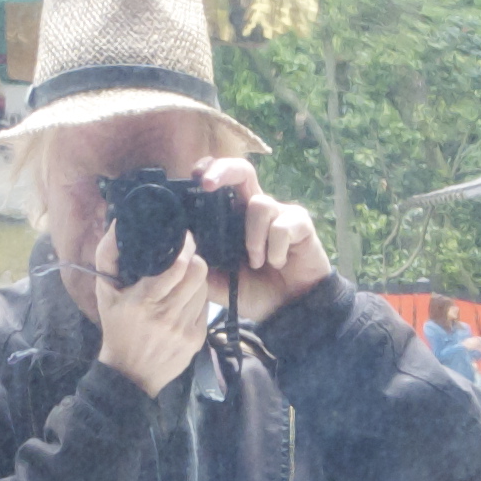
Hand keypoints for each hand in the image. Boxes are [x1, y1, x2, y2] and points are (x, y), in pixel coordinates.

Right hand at [93, 241, 214, 391]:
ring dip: (197, 279)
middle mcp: (166, 314)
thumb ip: (107, 256)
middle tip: (188, 256)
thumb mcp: (104, 293)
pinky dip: (198, 299)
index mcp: (144, 300)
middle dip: (195, 259)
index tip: (184, 237)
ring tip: (186, 278)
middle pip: (197, 274)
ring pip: (204, 289)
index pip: (177, 267)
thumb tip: (117, 223)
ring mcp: (184, 328)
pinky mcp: (196, 339)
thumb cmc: (116, 327)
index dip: (185, 247)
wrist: (129, 373)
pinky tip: (186, 299)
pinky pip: (205, 307)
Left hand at [198, 157, 328, 321]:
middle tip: (207, 184)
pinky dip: (275, 249)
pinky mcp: (300, 224)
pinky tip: (278, 263)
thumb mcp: (217, 281)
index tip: (194, 175)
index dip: (209, 171)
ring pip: (260, 204)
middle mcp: (256, 209)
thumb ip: (199, 264)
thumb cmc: (253, 291)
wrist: (287, 311)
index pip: (222, 182)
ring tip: (257, 263)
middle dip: (223, 170)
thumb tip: (179, 245)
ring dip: (253, 239)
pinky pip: (281, 226)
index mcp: (234, 217)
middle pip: (242, 170)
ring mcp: (280, 214)